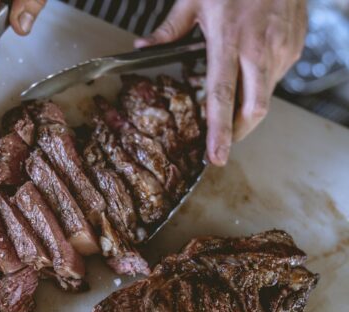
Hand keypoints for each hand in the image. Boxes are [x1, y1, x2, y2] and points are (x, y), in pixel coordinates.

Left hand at [135, 0, 306, 165]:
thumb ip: (169, 29)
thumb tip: (142, 46)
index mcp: (229, 39)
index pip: (222, 96)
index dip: (219, 131)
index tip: (215, 155)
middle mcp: (259, 48)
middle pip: (254, 109)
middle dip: (238, 133)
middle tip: (221, 146)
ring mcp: (282, 48)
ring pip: (266, 96)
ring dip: (247, 108)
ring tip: (230, 102)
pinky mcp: (295, 46)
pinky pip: (276, 78)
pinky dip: (260, 85)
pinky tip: (247, 73)